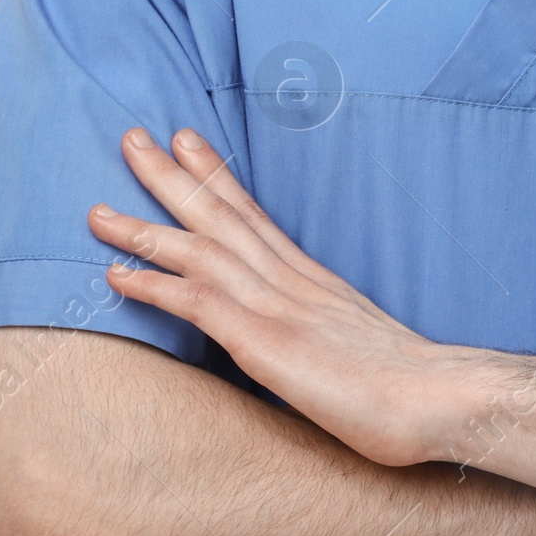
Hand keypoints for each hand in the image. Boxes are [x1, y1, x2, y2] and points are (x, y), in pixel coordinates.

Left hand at [90, 128, 464, 468]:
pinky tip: (116, 276)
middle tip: (130, 137)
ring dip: (144, 227)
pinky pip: (200, 304)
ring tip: (96, 210)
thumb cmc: (409, 388)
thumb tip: (305, 343)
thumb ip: (325, 333)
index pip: (254, 215)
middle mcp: (292, 281)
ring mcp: (278, 307)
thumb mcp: (358, 346)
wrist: (439, 397)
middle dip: (172, 175)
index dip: (216, 176)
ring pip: (201, 250)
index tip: (187, 140)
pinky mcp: (268, 343)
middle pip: (222, 214)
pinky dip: (155, 285)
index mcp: (313, 279)